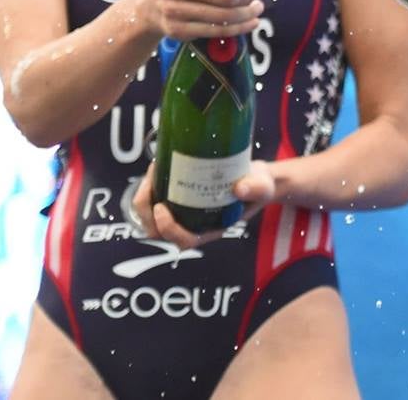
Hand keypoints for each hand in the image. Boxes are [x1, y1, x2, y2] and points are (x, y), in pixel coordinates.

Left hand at [132, 158, 278, 249]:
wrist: (256, 177)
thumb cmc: (258, 186)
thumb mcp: (263, 186)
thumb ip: (256, 188)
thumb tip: (240, 188)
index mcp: (211, 229)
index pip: (184, 240)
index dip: (167, 229)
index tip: (161, 207)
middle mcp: (193, 225)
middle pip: (158, 232)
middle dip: (146, 210)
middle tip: (150, 182)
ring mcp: (184, 214)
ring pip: (151, 218)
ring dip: (144, 198)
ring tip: (153, 172)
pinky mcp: (179, 200)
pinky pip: (155, 201)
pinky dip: (151, 188)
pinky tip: (158, 167)